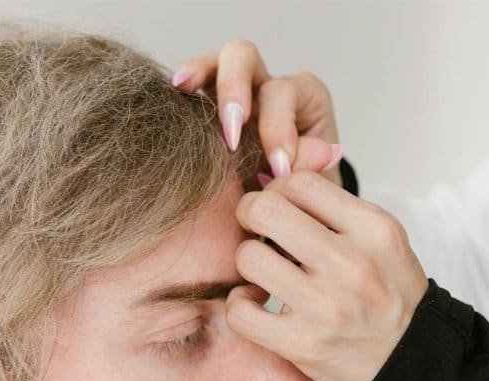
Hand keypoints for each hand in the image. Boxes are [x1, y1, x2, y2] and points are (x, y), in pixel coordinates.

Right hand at [172, 40, 342, 183]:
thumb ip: (311, 168)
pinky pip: (190, 85)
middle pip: (246, 58)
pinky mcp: (204, 109)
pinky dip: (182, 84)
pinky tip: (172, 91)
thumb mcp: (312, 187)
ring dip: (200, 71)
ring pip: (215, 61)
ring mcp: (231, 94)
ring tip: (185, 87)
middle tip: (230, 136)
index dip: (277, 128)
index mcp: (300, 99)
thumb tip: (315, 156)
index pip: (282, 94)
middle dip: (234, 89)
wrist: (281, 215)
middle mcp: (263, 87)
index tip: (278, 170)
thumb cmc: (298, 197)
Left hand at [226, 172, 429, 380]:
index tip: (280, 207)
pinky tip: (256, 302)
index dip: (278, 190)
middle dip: (251, 214)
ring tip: (263, 270)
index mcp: (372, 229)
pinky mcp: (301, 343)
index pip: (300, 183)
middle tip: (258, 230)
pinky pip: (240, 311)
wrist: (411, 357)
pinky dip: (240, 304)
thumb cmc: (387, 291)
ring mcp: (324, 306)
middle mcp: (350, 264)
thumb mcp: (380, 237)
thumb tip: (278, 172)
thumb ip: (334, 206)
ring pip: (248, 257)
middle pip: (266, 210)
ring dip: (248, 261)